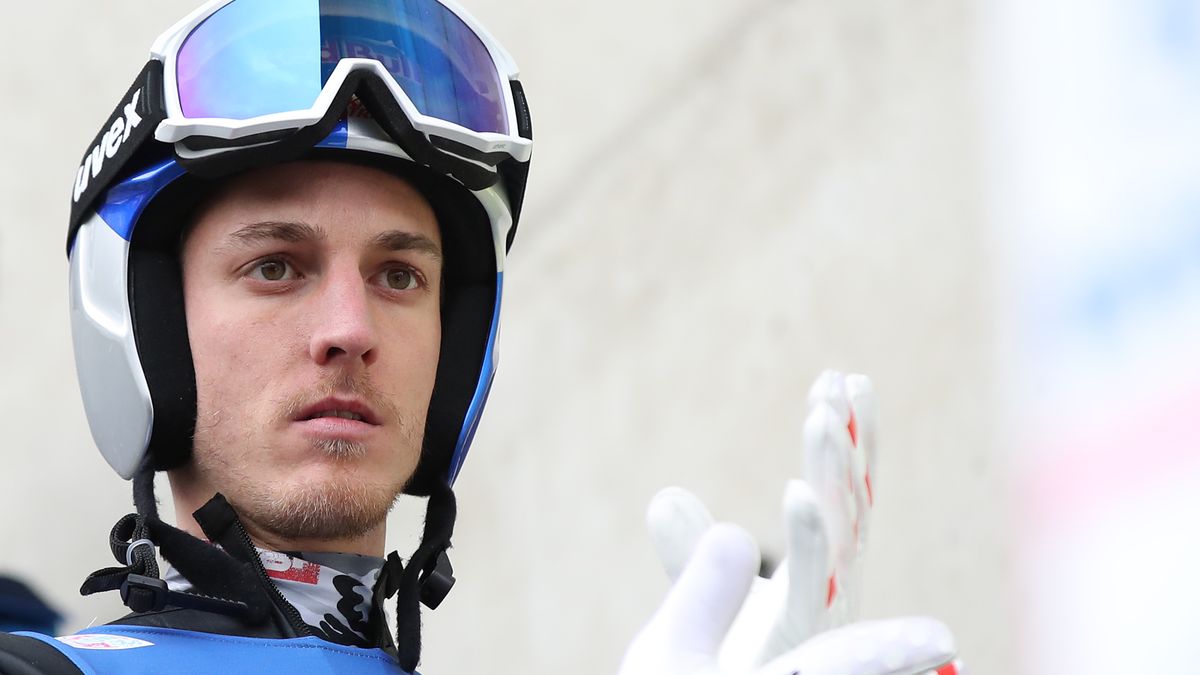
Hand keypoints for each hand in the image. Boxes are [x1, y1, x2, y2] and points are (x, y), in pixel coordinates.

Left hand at [621, 371, 961, 673]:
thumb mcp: (711, 598)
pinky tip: (796, 491)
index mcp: (821, 567)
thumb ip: (695, 550)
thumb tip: (663, 498)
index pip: (841, 489)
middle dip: (850, 440)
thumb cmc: (734, 670)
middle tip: (840, 380)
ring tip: (819, 417)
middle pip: (851, 499)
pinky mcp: (800, 637)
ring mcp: (824, 609)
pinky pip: (810, 581)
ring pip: (840, 530)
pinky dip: (808, 536)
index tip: (840, 378)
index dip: (848, 437)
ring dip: (833, 471)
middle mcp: (835, 584)